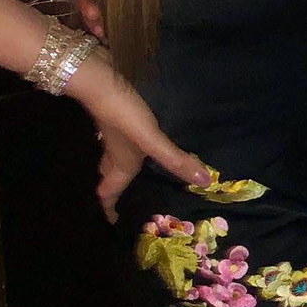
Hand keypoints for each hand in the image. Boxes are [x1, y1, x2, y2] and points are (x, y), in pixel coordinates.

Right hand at [68, 50, 210, 221]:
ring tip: (137, 173)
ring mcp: (113, 136)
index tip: (113, 223)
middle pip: (109, 178)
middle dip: (115, 190)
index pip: (108, 193)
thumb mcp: (153, 140)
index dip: (109, 209)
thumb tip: (205, 182)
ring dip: (120, 169)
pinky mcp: (115, 120)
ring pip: (112, 160)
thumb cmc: (124, 117)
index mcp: (121, 165)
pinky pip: (118, 142)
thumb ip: (176, 160)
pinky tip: (138, 141)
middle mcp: (114, 154)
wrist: (101, 83)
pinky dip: (125, 149)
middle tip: (127, 200)